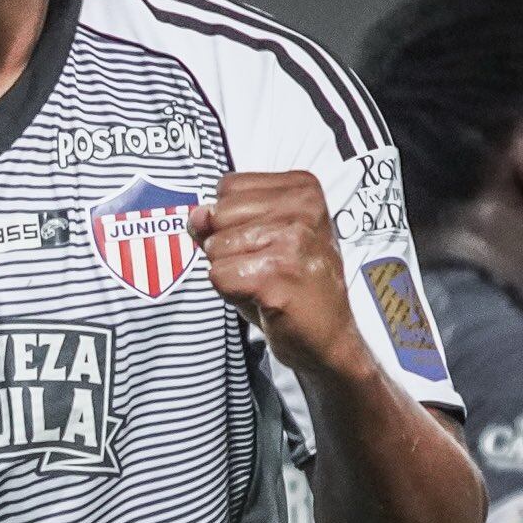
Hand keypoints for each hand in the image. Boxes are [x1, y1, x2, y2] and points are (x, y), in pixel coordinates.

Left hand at [189, 171, 363, 377]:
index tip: (263, 244)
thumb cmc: (291, 285)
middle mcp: (303, 207)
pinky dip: (230, 293)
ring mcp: (293, 239)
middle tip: (262, 268)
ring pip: (216, 247)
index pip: (227, 187)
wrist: (327, 336)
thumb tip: (196, 215)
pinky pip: (218, 275)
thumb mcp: (256, 240)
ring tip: (265, 283)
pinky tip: (262, 298)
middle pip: (218, 214)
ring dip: (230, 273)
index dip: (230, 221)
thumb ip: (220, 221)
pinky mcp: (278, 273)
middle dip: (226, 248)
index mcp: (302, 188)